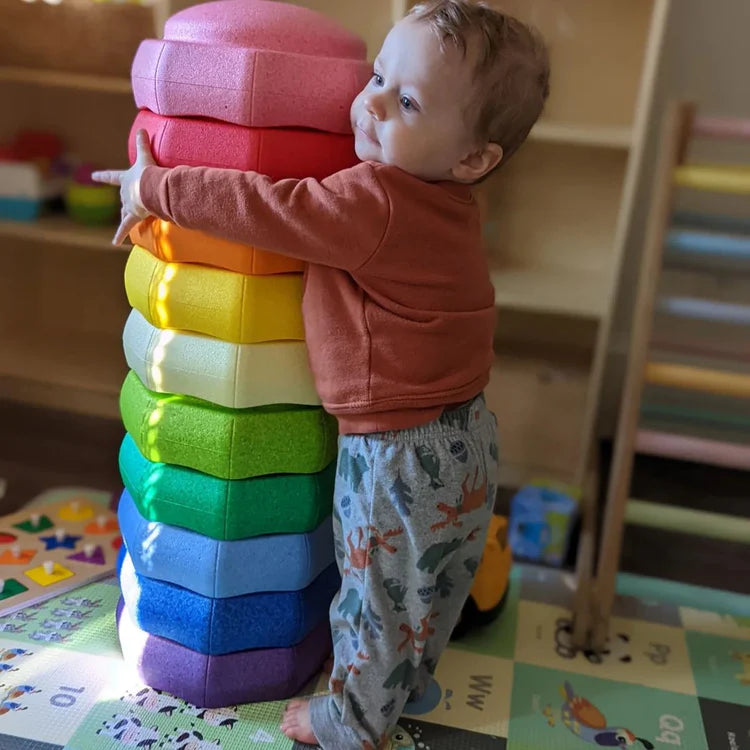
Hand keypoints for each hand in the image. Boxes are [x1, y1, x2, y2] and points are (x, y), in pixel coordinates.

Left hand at [92, 129, 155, 245]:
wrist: (151, 189)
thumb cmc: (148, 173)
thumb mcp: (145, 157)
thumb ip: (143, 144)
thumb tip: (141, 128)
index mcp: (124, 179)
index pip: (110, 176)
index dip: (102, 176)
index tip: (93, 176)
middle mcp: (124, 192)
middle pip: (122, 197)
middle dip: (125, 199)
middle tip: (131, 202)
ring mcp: (128, 205)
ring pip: (124, 212)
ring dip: (126, 215)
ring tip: (128, 220)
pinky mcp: (133, 216)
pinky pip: (125, 227)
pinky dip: (119, 235)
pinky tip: (114, 242)